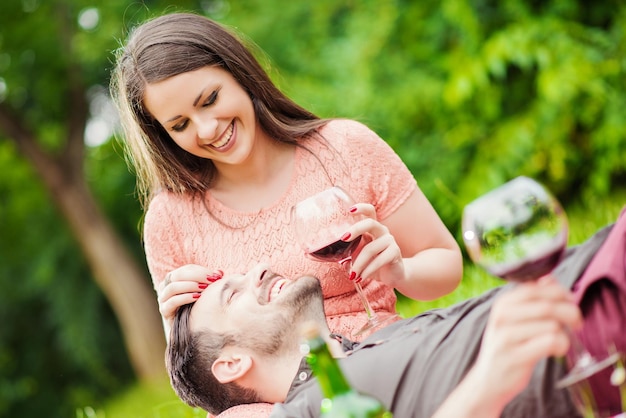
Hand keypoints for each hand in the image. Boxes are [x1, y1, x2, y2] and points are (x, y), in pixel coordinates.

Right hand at [158, 264, 222, 324]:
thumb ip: (210, 282)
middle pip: (178, 275)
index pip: (186, 269)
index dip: (201, 271)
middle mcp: (166, 287)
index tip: (216, 276)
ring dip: (190, 286)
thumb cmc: (199, 307)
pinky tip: (197, 297)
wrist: (192, 330)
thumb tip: (219, 272)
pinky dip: (185, 297)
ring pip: (173, 287)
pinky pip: (172, 302)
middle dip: (197, 276)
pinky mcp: (164, 311)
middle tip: (212, 280)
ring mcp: (163, 299)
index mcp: (175, 278)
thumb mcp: (204, 292)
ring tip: (204, 289)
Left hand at [343, 203, 404, 286]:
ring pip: (370, 249)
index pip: (369, 211)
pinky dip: (368, 271)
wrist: (393, 275)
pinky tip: (362, 277)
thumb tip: (335, 257)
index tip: (349, 210)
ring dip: (358, 264)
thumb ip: (349, 253)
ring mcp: (390, 241)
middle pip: (370, 223)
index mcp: (373, 228)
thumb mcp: (359, 256)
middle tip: (343, 238)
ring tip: (352, 275)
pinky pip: (379, 260)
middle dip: (355, 229)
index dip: (361, 208)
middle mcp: (382, 231)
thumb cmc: (373, 263)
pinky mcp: (395, 252)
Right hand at [471, 276, 581, 410]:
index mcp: (503, 303)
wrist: (488, 379)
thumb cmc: (507, 346)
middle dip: (570, 313)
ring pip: (552, 325)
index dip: (560, 292)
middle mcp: (502, 316)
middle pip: (548, 306)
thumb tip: (550, 278)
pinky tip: (555, 350)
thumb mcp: (513, 318)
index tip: (570, 301)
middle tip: (577, 323)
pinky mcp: (515, 356)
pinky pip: (550, 343)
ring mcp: (506, 336)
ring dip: (565, 334)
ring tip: (559, 340)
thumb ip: (531, 297)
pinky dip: (560, 346)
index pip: (537, 287)